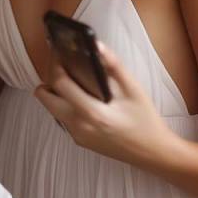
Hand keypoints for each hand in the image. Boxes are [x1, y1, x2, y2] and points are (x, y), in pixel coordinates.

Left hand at [34, 42, 173, 166]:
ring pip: (50, 107)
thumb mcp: (133, 89)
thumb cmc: (145, 120)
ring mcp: (75, 135)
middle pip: (44, 97)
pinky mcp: (78, 140)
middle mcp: (78, 126)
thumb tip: (95, 44)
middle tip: (64, 67)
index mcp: (91, 113)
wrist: (153, 153)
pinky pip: (61, 116)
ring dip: (56, 92)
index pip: (59, 83)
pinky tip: (83, 98)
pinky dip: (65, 104)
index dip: (55, 63)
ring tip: (75, 81)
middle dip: (49, 78)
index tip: (59, 51)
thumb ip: (113, 65)